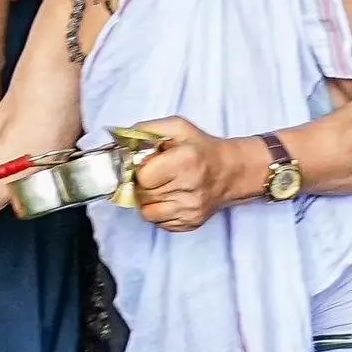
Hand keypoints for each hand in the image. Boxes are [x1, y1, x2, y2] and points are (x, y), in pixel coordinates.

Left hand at [116, 120, 249, 231]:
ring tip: (160, 188)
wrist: (231, 171)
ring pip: (148, 213)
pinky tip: (169, 199)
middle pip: (144, 195)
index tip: (147, 166)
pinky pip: (160, 224)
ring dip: (148, 201)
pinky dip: (159, 213)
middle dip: (142, 186)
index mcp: (186, 161)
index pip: (143, 178)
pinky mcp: (192, 224)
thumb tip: (119, 141)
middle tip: (153, 176)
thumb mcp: (177, 128)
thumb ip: (146, 130)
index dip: (140, 171)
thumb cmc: (201, 148)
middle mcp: (190, 188)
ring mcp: (191, 210)